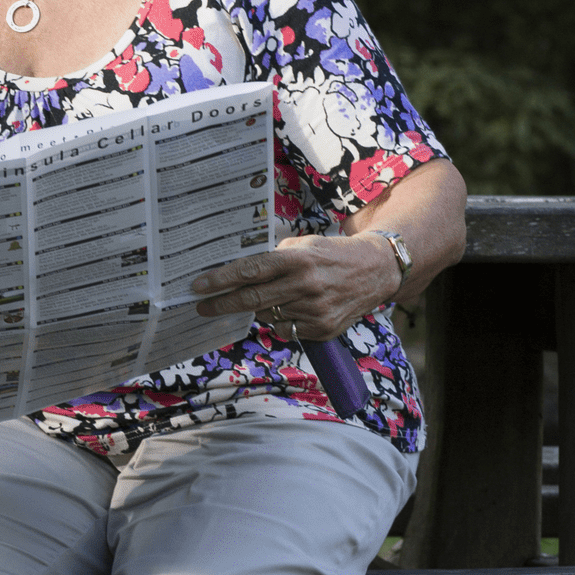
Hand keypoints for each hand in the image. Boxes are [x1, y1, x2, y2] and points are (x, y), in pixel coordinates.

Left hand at [189, 233, 404, 341]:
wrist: (376, 271)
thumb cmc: (332, 254)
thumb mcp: (303, 244)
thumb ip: (273, 257)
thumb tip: (237, 270)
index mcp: (298, 259)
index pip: (251, 270)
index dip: (221, 280)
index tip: (198, 286)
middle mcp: (306, 285)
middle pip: (252, 299)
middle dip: (222, 304)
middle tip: (202, 306)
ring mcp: (315, 310)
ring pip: (267, 315)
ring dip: (258, 309)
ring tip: (269, 297)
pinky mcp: (323, 329)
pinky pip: (284, 330)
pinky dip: (279, 321)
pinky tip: (292, 309)